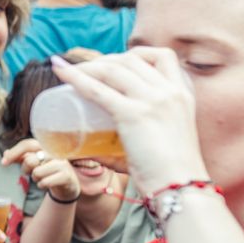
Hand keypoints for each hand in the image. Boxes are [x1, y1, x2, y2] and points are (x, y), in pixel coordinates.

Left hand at [2, 138, 80, 202]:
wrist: (68, 183)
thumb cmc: (48, 170)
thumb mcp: (34, 162)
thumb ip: (20, 157)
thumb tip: (5, 153)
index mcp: (45, 145)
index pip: (27, 144)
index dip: (14, 153)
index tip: (3, 163)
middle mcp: (54, 152)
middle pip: (29, 160)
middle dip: (26, 170)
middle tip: (32, 172)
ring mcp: (62, 163)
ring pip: (37, 173)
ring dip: (35, 179)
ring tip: (42, 178)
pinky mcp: (66, 175)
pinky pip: (45, 182)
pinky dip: (42, 185)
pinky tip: (47, 184)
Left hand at [52, 49, 206, 192]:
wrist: (182, 188)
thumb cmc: (171, 174)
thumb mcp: (163, 143)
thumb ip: (133, 144)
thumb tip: (91, 152)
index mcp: (183, 94)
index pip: (164, 57)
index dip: (138, 54)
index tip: (118, 63)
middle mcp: (170, 91)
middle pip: (132, 59)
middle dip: (106, 60)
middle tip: (88, 72)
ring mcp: (152, 101)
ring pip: (113, 69)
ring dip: (88, 66)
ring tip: (70, 73)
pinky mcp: (133, 114)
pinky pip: (97, 89)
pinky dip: (75, 78)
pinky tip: (60, 72)